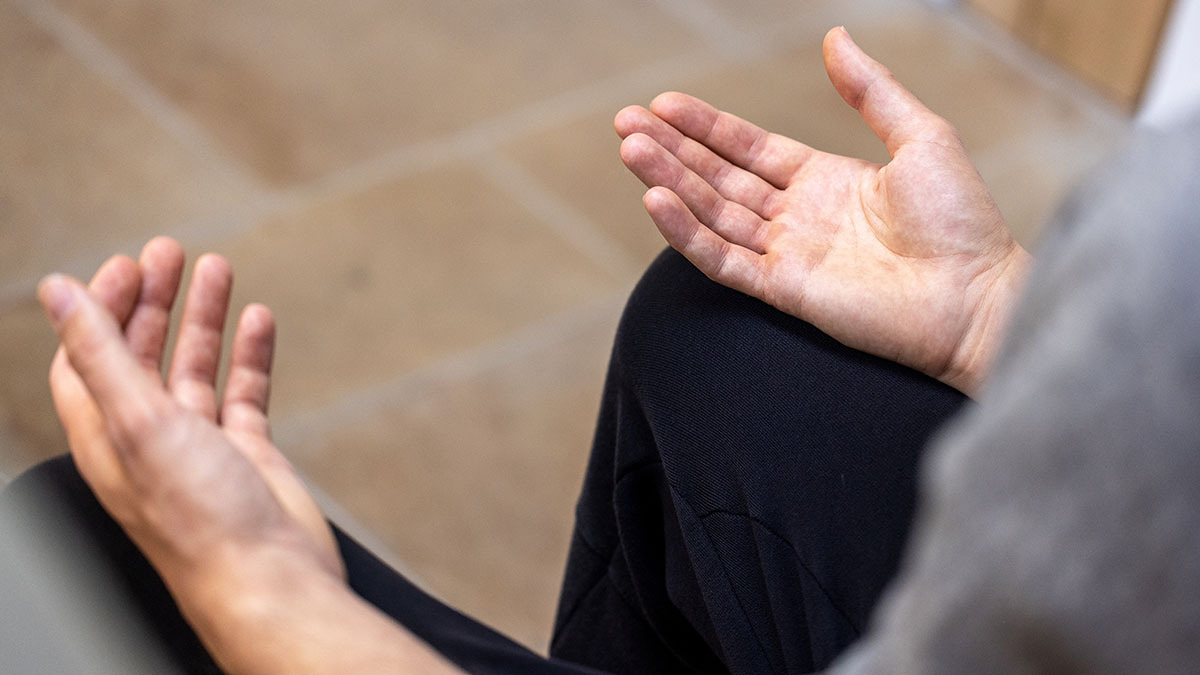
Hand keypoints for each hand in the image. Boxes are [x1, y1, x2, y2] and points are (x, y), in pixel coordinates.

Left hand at [40, 238, 458, 672]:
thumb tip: (60, 294)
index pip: (86, 357)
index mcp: (107, 434)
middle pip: (140, 354)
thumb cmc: (202, 522)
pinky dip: (252, 354)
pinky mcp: (248, 454)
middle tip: (169, 252)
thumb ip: (100, 353)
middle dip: (152, 300)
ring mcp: (201, 446)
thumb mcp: (138, 422)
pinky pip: (246, 391)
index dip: (98, 308)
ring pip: (196, 367)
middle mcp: (149, 438)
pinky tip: (259, 323)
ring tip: (217, 269)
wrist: (270, 578)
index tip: (126, 264)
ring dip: (203, 317)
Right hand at [616, 27, 1030, 394]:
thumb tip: (835, 37)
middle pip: (718, 177)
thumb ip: (871, 90)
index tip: (664, 104)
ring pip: (712, 213)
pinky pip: (723, 259)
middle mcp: (798, 216)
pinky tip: (656, 202)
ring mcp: (788, 254)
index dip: (706, 126)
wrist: (977, 296)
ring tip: (630, 151)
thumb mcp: (920, 136)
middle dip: (671, 149)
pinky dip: (687, 233)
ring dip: (669, 182)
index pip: (748, 148)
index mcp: (824, 180)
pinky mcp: (784, 291)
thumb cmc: (962, 221)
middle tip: (625, 123)